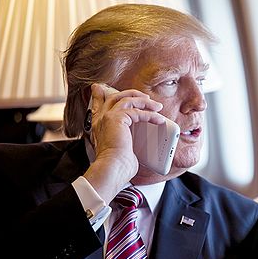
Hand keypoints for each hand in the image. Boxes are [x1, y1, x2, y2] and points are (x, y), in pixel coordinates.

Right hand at [82, 83, 165, 202]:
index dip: (101, 95)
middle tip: (145, 97)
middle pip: (115, 96)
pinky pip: (136, 111)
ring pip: (127, 100)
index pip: (99, 104)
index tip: (106, 89)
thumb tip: (139, 145)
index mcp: (99, 125)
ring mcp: (108, 117)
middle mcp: (101, 119)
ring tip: (157, 107)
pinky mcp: (117, 119)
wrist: (111, 169)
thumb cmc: (117, 166)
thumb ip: (126, 140)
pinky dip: (150, 114)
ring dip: (144, 102)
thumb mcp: (121, 149)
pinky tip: (158, 119)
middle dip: (131, 94)